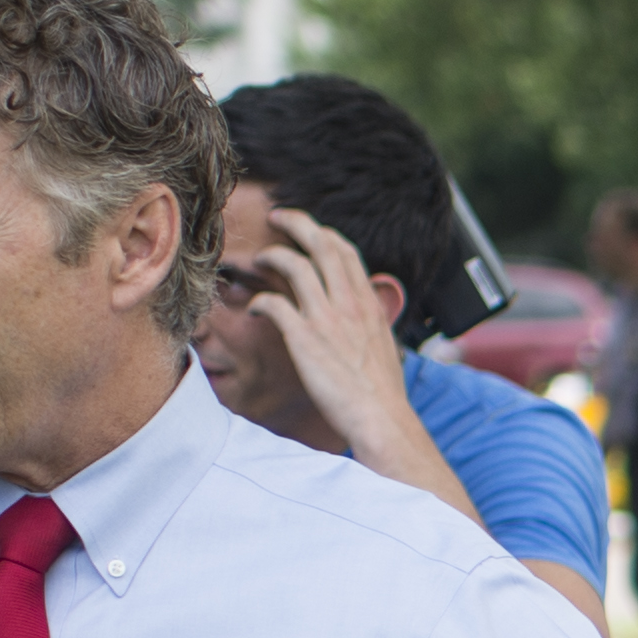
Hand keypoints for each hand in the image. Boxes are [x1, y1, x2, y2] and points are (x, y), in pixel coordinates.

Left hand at [242, 206, 424, 458]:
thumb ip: (370, 322)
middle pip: (322, 245)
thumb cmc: (383, 393)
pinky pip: (274, 304)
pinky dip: (259, 301)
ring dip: (272, 256)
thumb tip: (365, 314)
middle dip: (296, 223)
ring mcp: (327, 319)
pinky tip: (253, 309)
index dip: (323, 233)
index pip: (346, 251)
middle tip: (276, 218)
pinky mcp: (306, 339)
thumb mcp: (384, 346)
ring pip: (295, 265)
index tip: (308, 230)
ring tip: (257, 260)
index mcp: (369, 304)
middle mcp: (350, 304)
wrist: (381, 420)